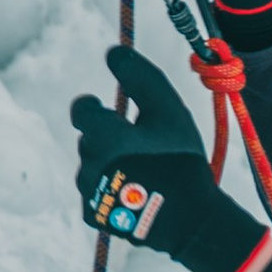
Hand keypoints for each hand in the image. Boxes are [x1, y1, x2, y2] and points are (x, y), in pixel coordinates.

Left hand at [71, 48, 271, 271]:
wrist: (190, 220)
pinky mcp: (93, 216)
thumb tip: (113, 51)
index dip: (98, 107)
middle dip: (111, 138)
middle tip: (144, 147)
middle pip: (90, 139)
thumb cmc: (180, 158)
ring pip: (92, 166)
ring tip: (144, 173)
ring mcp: (88, 193)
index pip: (82, 109)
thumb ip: (139, 77)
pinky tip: (138, 192)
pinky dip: (112, 189)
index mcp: (102, 135)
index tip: (117, 113)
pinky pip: (96, 193)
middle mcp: (87, 164)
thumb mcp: (167, 110)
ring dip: (111, 163)